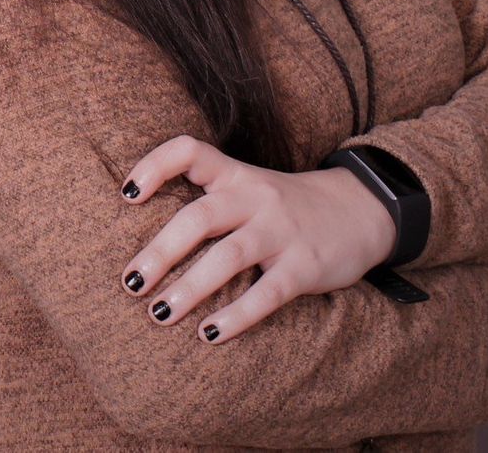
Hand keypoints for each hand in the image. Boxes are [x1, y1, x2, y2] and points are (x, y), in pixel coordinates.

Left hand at [121, 135, 395, 342]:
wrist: (361, 210)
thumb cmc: (285, 207)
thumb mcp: (249, 190)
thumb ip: (208, 202)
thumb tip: (146, 242)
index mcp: (235, 174)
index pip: (189, 152)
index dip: (154, 166)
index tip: (126, 196)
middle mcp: (254, 197)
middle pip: (199, 218)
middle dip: (160, 251)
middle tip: (130, 282)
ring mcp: (280, 230)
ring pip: (228, 256)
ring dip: (189, 288)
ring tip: (158, 314)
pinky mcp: (305, 266)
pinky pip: (267, 293)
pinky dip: (236, 316)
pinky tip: (209, 335)